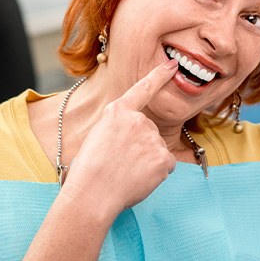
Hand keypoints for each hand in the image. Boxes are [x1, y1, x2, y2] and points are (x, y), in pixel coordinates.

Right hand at [61, 60, 178, 215]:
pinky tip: (138, 180)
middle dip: (139, 146)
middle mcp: (138, 120)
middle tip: (120, 163)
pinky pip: (166, 164)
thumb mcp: (97, 136)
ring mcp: (152, 138)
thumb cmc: (87, 171)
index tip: (172, 66)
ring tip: (125, 173)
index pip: (143, 89)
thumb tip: (132, 139)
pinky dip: (156, 174)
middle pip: (148, 131)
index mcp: (117, 112)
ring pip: (156, 149)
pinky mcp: (163, 157)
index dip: (159, 75)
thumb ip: (118, 129)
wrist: (92, 195)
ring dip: (146, 161)